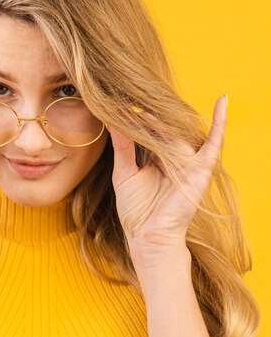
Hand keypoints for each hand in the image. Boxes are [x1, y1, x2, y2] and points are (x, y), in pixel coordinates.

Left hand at [108, 95, 227, 268]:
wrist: (147, 234)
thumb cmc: (135, 209)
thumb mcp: (124, 173)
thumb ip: (123, 148)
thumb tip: (114, 123)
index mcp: (156, 159)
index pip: (149, 132)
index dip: (136, 121)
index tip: (119, 109)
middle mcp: (173, 158)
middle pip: (164, 130)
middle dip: (148, 118)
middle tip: (130, 106)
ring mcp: (188, 162)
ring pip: (180, 133)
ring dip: (165, 120)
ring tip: (146, 109)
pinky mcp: (200, 169)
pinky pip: (214, 143)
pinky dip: (220, 123)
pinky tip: (222, 102)